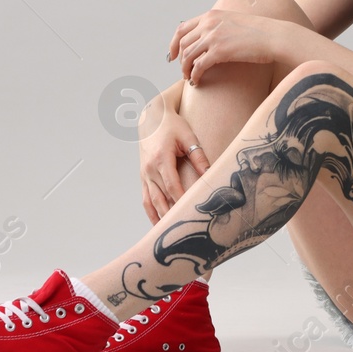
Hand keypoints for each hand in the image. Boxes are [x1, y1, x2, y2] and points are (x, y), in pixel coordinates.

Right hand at [136, 93, 209, 222]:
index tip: (192, 212)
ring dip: (160, 218)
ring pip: (151, 202)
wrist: (152, 117)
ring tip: (171, 234)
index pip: (172, 185)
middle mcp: (149, 169)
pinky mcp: (143, 177)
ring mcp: (144, 174)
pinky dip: (151, 212)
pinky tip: (159, 224)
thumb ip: (199, 157)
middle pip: (161, 198)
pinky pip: (145, 199)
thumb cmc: (172, 126)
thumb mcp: (188, 137)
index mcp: (161, 159)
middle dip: (172, 215)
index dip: (182, 200)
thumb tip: (209, 175)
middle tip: (185, 230)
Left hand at [167, 9, 281, 86]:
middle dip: (179, 59)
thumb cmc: (259, 33)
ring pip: (187, 56)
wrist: (274, 36)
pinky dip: (194, 75)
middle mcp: (209, 24)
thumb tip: (209, 41)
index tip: (173, 55)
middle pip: (182, 43)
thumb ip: (220, 27)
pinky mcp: (219, 51)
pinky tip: (197, 81)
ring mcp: (213, 36)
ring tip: (190, 78)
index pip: (182, 28)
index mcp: (211, 15)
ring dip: (185, 69)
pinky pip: (198, 66)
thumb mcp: (234, 22)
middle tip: (183, 71)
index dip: (173, 43)